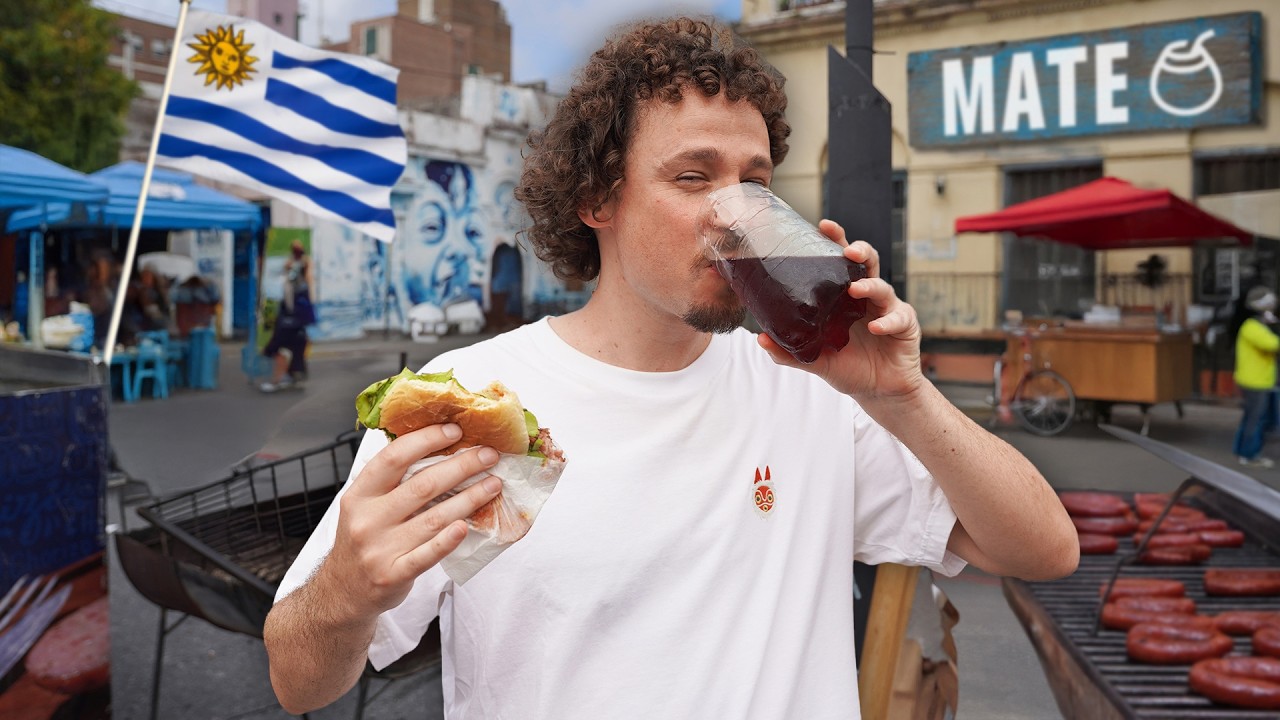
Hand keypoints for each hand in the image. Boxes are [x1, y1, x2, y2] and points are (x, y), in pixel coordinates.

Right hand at [320, 424, 501, 616]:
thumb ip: (391, 481)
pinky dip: (448, 540)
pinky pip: (427, 555)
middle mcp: (367, 519)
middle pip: (422, 485)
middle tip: (488, 455)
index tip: (455, 430)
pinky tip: (466, 526)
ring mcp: (380, 549)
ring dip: (469, 498)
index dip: (427, 440)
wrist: (343, 591)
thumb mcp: (364, 505)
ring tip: (493, 484)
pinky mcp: (394, 575)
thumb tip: (438, 446)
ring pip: (433, 518)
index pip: (394, 457)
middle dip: (461, 466)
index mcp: (359, 495)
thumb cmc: (363, 540)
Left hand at [757, 219, 926, 399]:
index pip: (839, 262)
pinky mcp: (905, 323)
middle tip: (847, 251)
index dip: (834, 241)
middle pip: (867, 262)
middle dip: (859, 251)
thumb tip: (760, 339)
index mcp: (843, 297)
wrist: (877, 392)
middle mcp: (866, 296)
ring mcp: (887, 308)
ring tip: (855, 290)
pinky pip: (898, 317)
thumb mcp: (815, 360)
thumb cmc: (848, 368)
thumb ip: (789, 351)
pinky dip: (887, 320)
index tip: (824, 226)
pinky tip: (875, 328)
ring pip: (882, 286)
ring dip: (869, 285)